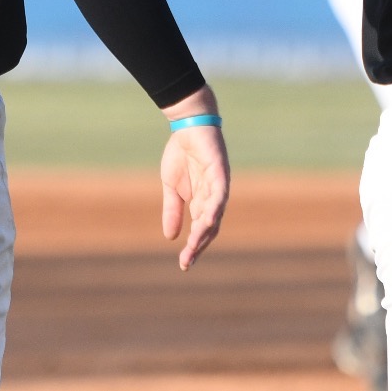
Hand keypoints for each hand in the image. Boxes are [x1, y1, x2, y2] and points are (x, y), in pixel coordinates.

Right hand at [160, 86, 229, 269]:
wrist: (187, 125)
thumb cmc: (181, 153)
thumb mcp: (171, 187)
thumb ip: (173, 210)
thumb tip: (171, 237)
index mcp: (202, 200)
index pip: (200, 229)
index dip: (193, 246)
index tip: (183, 264)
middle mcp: (213, 196)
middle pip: (210, 227)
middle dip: (198, 245)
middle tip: (187, 262)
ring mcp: (218, 185)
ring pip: (215, 214)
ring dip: (204, 232)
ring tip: (193, 247)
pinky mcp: (220, 172)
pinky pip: (220, 195)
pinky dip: (214, 209)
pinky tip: (207, 221)